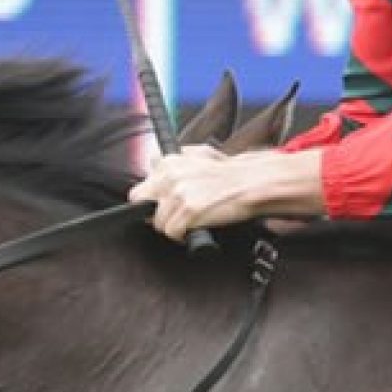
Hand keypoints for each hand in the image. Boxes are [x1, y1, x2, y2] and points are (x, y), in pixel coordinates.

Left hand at [129, 144, 264, 241]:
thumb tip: (154, 166)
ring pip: (158, 222)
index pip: (140, 189)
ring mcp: (179, 193)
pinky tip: (194, 229)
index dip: (151, 201)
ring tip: (190, 222)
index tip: (161, 206)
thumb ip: (174, 161)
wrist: (251, 183)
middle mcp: (170, 176)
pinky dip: (182, 236)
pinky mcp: (190, 210)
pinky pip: (172, 232)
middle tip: (172, 217)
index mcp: (169, 163)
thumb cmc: (228, 174)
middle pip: (142, 206)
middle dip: (155, 214)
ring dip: (173, 226)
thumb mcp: (198, 155)